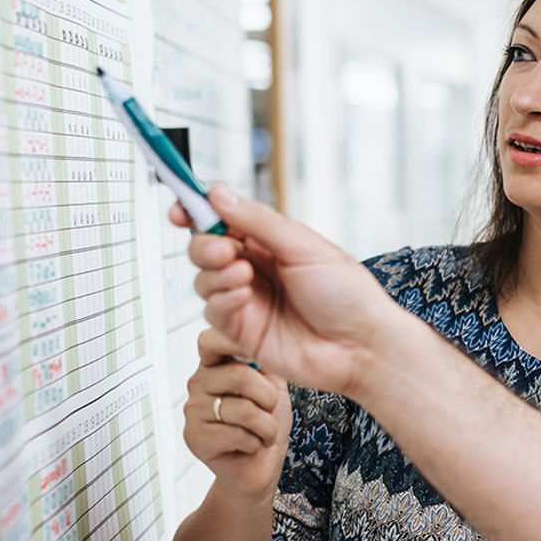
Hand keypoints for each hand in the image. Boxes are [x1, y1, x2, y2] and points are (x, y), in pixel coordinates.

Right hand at [174, 193, 405, 397]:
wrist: (361, 346)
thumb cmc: (346, 294)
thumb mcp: (303, 246)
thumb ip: (257, 221)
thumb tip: (217, 194)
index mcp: (270, 242)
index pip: (223, 220)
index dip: (196, 212)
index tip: (179, 208)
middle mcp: (255, 269)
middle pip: (205, 249)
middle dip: (204, 245)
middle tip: (223, 248)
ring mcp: (248, 301)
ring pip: (203, 280)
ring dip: (214, 273)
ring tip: (242, 274)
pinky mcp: (243, 332)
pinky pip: (213, 312)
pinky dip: (221, 300)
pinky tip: (242, 297)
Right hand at [182, 328, 289, 496]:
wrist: (261, 466)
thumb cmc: (267, 424)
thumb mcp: (273, 385)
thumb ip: (264, 361)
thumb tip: (260, 343)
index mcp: (214, 365)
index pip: (211, 340)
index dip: (234, 341)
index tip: (257, 353)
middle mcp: (197, 383)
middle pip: (239, 376)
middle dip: (268, 398)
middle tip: (269, 412)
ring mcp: (192, 411)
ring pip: (242, 409)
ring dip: (267, 427)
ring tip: (263, 433)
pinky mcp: (194, 438)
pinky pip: (237, 435)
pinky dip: (255, 443)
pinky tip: (250, 447)